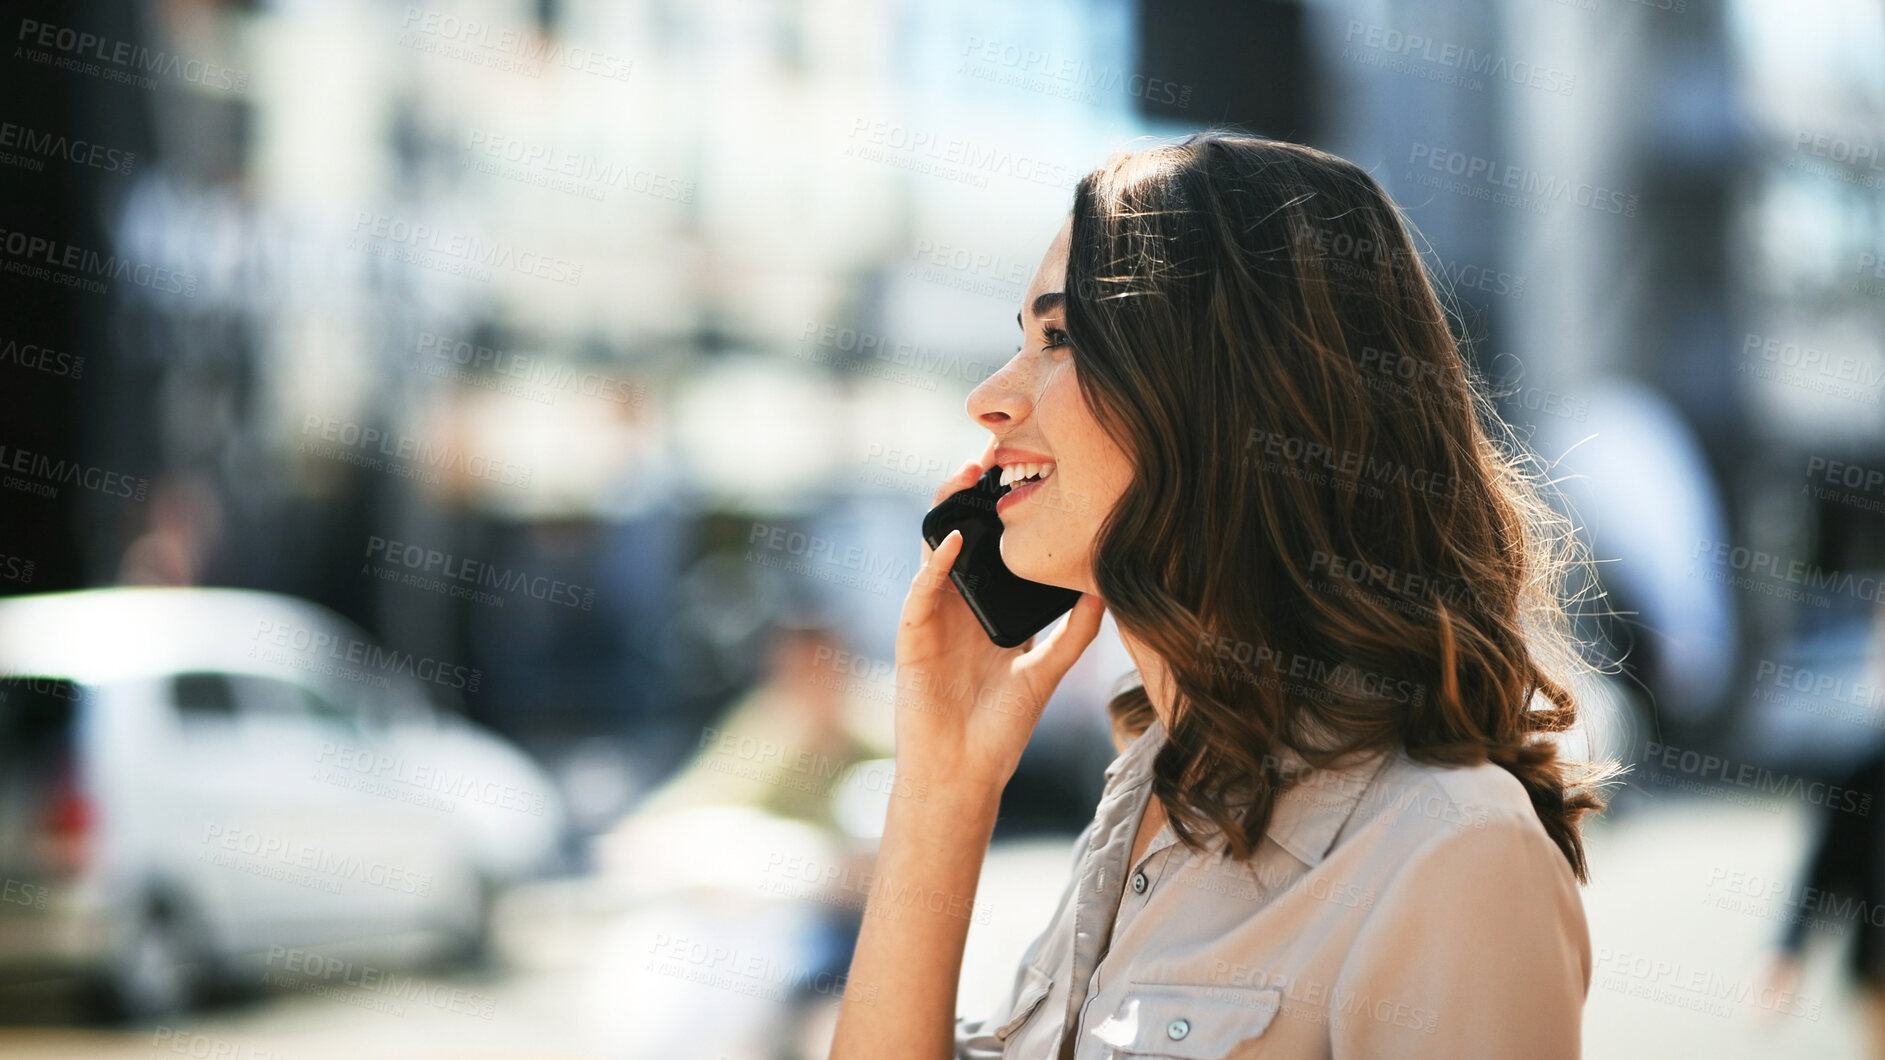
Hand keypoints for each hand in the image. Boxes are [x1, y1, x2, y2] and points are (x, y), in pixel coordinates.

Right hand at [892, 458, 1107, 791]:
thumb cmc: (1001, 730)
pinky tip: (955, 542)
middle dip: (971, 497)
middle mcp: (957, 609)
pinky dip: (935, 565)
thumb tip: (1106, 591)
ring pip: (934, 552)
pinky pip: (921, 591)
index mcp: (988, 612)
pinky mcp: (913, 637)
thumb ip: (1074, 633)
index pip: (994, 551)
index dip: (1002, 514)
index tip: (1026, 477)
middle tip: (992, 459)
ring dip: (947, 513)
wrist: (963, 773)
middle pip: (961, 538)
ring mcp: (932, 619)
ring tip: (966, 478)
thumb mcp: (1047, 672)